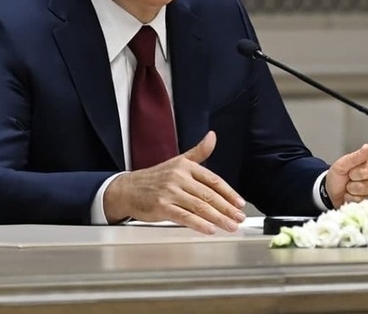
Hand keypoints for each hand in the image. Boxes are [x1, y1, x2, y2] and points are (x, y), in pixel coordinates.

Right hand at [103, 131, 246, 233]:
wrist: (128, 189)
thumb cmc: (154, 178)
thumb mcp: (178, 161)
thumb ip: (199, 152)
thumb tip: (212, 137)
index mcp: (185, 166)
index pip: (213, 180)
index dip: (229, 192)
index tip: (239, 203)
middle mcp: (179, 178)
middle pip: (209, 195)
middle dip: (227, 208)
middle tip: (239, 218)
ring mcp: (170, 192)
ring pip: (200, 207)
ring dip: (218, 218)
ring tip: (230, 226)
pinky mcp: (162, 207)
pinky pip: (185, 216)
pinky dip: (199, 224)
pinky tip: (210, 229)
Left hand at [325, 143, 367, 206]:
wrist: (334, 191)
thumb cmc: (339, 176)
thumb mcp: (342, 164)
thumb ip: (355, 156)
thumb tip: (366, 148)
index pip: (365, 171)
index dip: (354, 174)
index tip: (350, 172)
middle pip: (366, 185)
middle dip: (353, 185)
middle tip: (351, 181)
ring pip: (366, 197)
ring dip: (354, 195)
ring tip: (353, 189)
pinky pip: (367, 204)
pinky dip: (357, 202)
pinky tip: (357, 197)